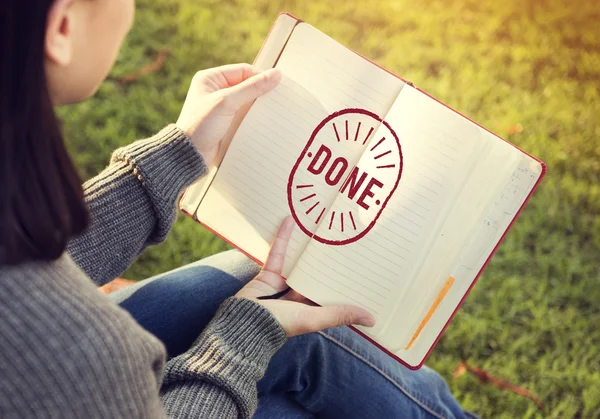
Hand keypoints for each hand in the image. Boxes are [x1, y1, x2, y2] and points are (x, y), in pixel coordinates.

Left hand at [176, 63, 280, 165]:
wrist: (190, 155)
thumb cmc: (201, 125)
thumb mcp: (227, 102)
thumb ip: (252, 88)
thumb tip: (276, 74)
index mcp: (211, 79)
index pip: (243, 71)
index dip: (260, 76)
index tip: (278, 84)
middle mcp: (216, 90)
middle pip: (246, 85)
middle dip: (261, 92)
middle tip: (279, 98)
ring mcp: (221, 107)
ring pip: (247, 101)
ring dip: (259, 106)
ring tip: (274, 110)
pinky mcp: (226, 122)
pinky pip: (245, 115)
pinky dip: (254, 117)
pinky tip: (264, 121)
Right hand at [235, 217, 375, 336]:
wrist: (245, 322)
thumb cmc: (282, 324)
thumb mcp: (315, 318)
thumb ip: (341, 315)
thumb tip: (373, 320)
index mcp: (312, 309)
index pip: (332, 292)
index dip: (344, 281)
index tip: (361, 267)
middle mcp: (299, 296)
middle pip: (316, 274)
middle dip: (328, 260)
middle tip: (345, 239)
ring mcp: (283, 284)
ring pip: (298, 262)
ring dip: (307, 247)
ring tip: (320, 228)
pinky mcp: (268, 273)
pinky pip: (278, 253)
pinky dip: (283, 238)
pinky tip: (290, 221)